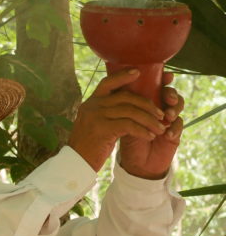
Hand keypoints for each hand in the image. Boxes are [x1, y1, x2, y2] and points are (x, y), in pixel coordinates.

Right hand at [67, 69, 183, 176]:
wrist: (76, 163)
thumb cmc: (88, 146)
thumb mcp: (94, 123)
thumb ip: (106, 112)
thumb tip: (127, 105)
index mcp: (91, 102)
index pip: (108, 82)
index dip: (123, 76)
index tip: (138, 72)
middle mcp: (92, 106)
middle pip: (125, 97)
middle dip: (147, 104)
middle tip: (160, 114)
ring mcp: (96, 117)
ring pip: (130, 111)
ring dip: (149, 119)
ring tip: (160, 128)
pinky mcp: (102, 130)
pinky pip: (129, 125)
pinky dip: (142, 130)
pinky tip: (150, 136)